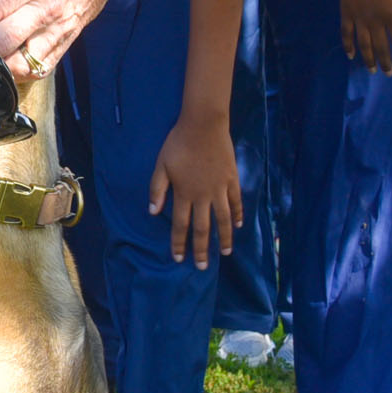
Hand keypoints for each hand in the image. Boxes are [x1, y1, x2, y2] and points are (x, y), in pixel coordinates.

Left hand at [150, 111, 243, 266]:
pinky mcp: (232, 180)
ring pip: (224, 220)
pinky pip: (236, 202)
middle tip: (202, 267)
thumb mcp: (161, 165)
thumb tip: (153, 212)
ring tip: (225, 253)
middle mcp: (203, 196)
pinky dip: (238, 215)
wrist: (203, 125)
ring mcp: (220, 189)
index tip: (179, 258)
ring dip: (225, 238)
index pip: (180, 224)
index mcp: (184, 193)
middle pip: (203, 228)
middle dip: (202, 249)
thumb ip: (157, 189)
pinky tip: (238, 225)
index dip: (179, 242)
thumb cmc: (178, 143)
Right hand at [337, 0, 391, 74]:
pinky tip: (350, 55)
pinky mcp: (346, 12)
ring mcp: (358, 18)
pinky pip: (346, 33)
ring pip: (363, 44)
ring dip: (368, 58)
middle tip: (388, 73)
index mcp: (391, 14)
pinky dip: (348, 45)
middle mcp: (375, 20)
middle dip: (386, 62)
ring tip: (371, 70)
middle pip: (381, 46)